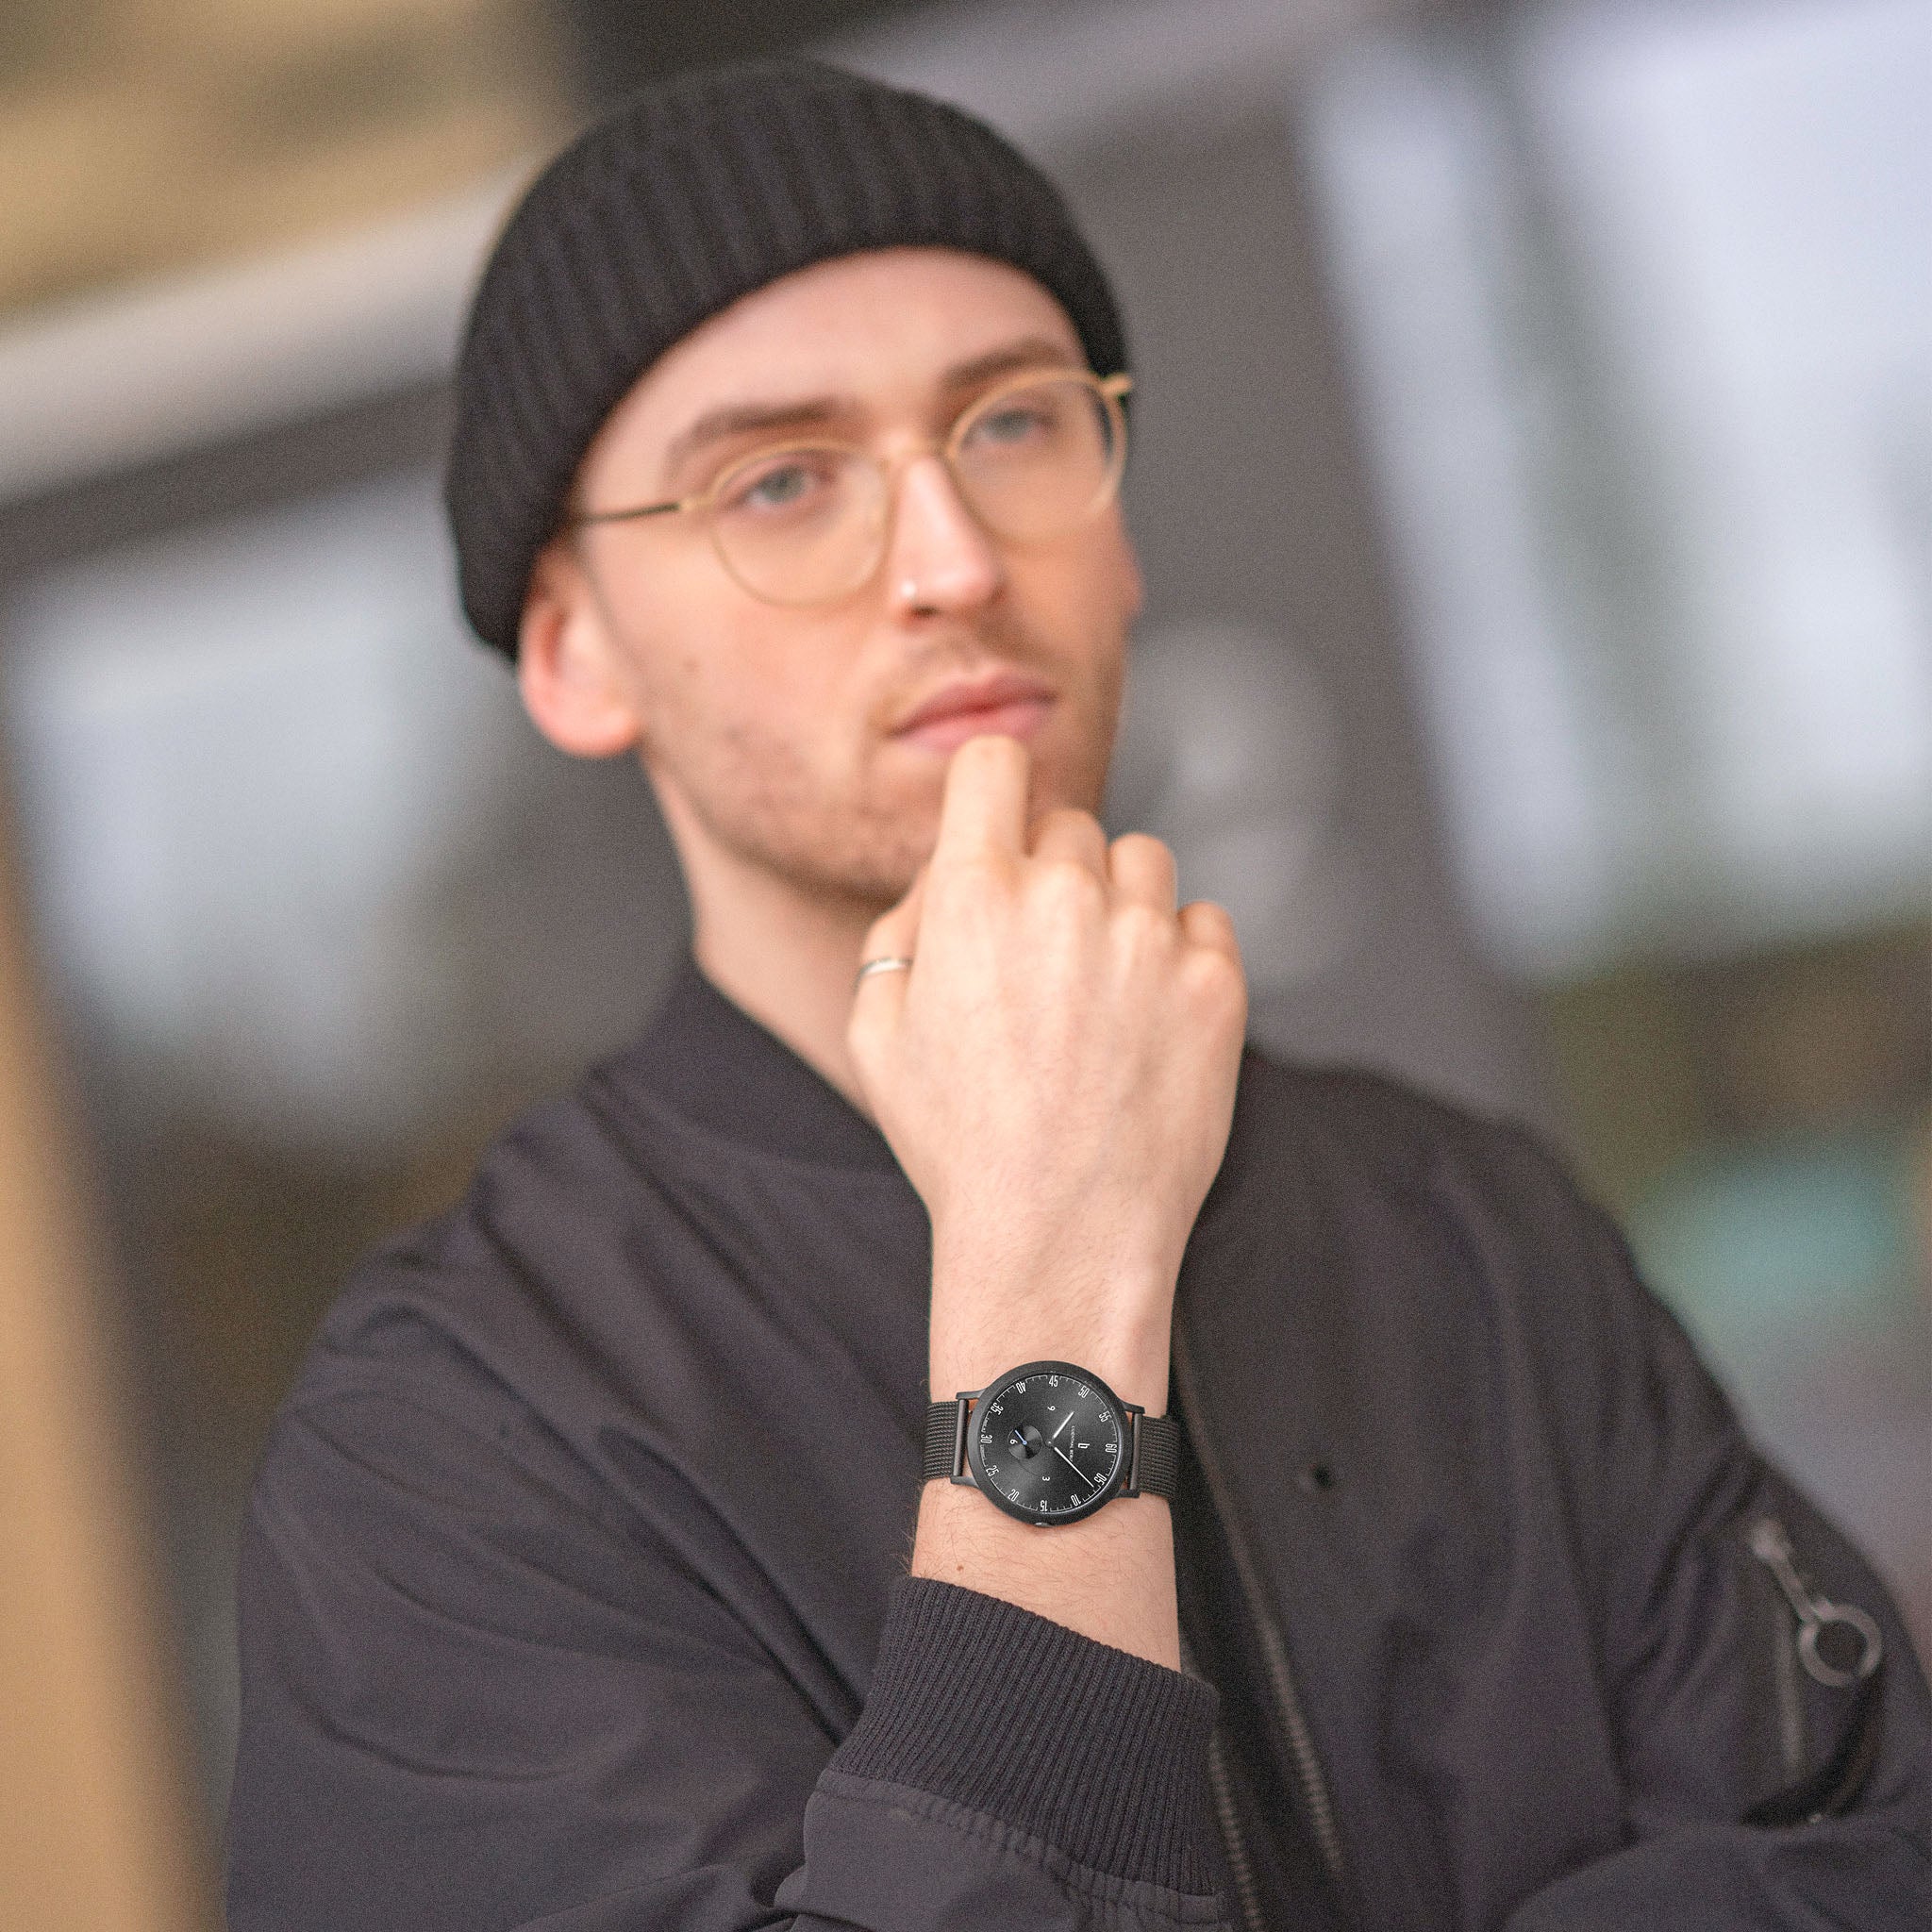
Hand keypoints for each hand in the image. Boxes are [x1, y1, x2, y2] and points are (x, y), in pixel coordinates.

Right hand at [847, 735, 1245, 1409]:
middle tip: (1045, 964)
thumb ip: (902, 930)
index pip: (995, 763)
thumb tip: (945, 875)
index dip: (995, 787)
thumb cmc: (959, 1146)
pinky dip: (1180, 956)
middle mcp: (1066, 898)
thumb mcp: (877, 1035)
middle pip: (1070, 827)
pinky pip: (1204, 922)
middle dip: (1055, 878)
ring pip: (1143, 864)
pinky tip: (1148, 1022)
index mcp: (973, 895)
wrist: (1059, 1240)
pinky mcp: (1215, 983)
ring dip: (1122, 906)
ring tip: (1101, 994)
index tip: (1002, 818)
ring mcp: (1148, 938)